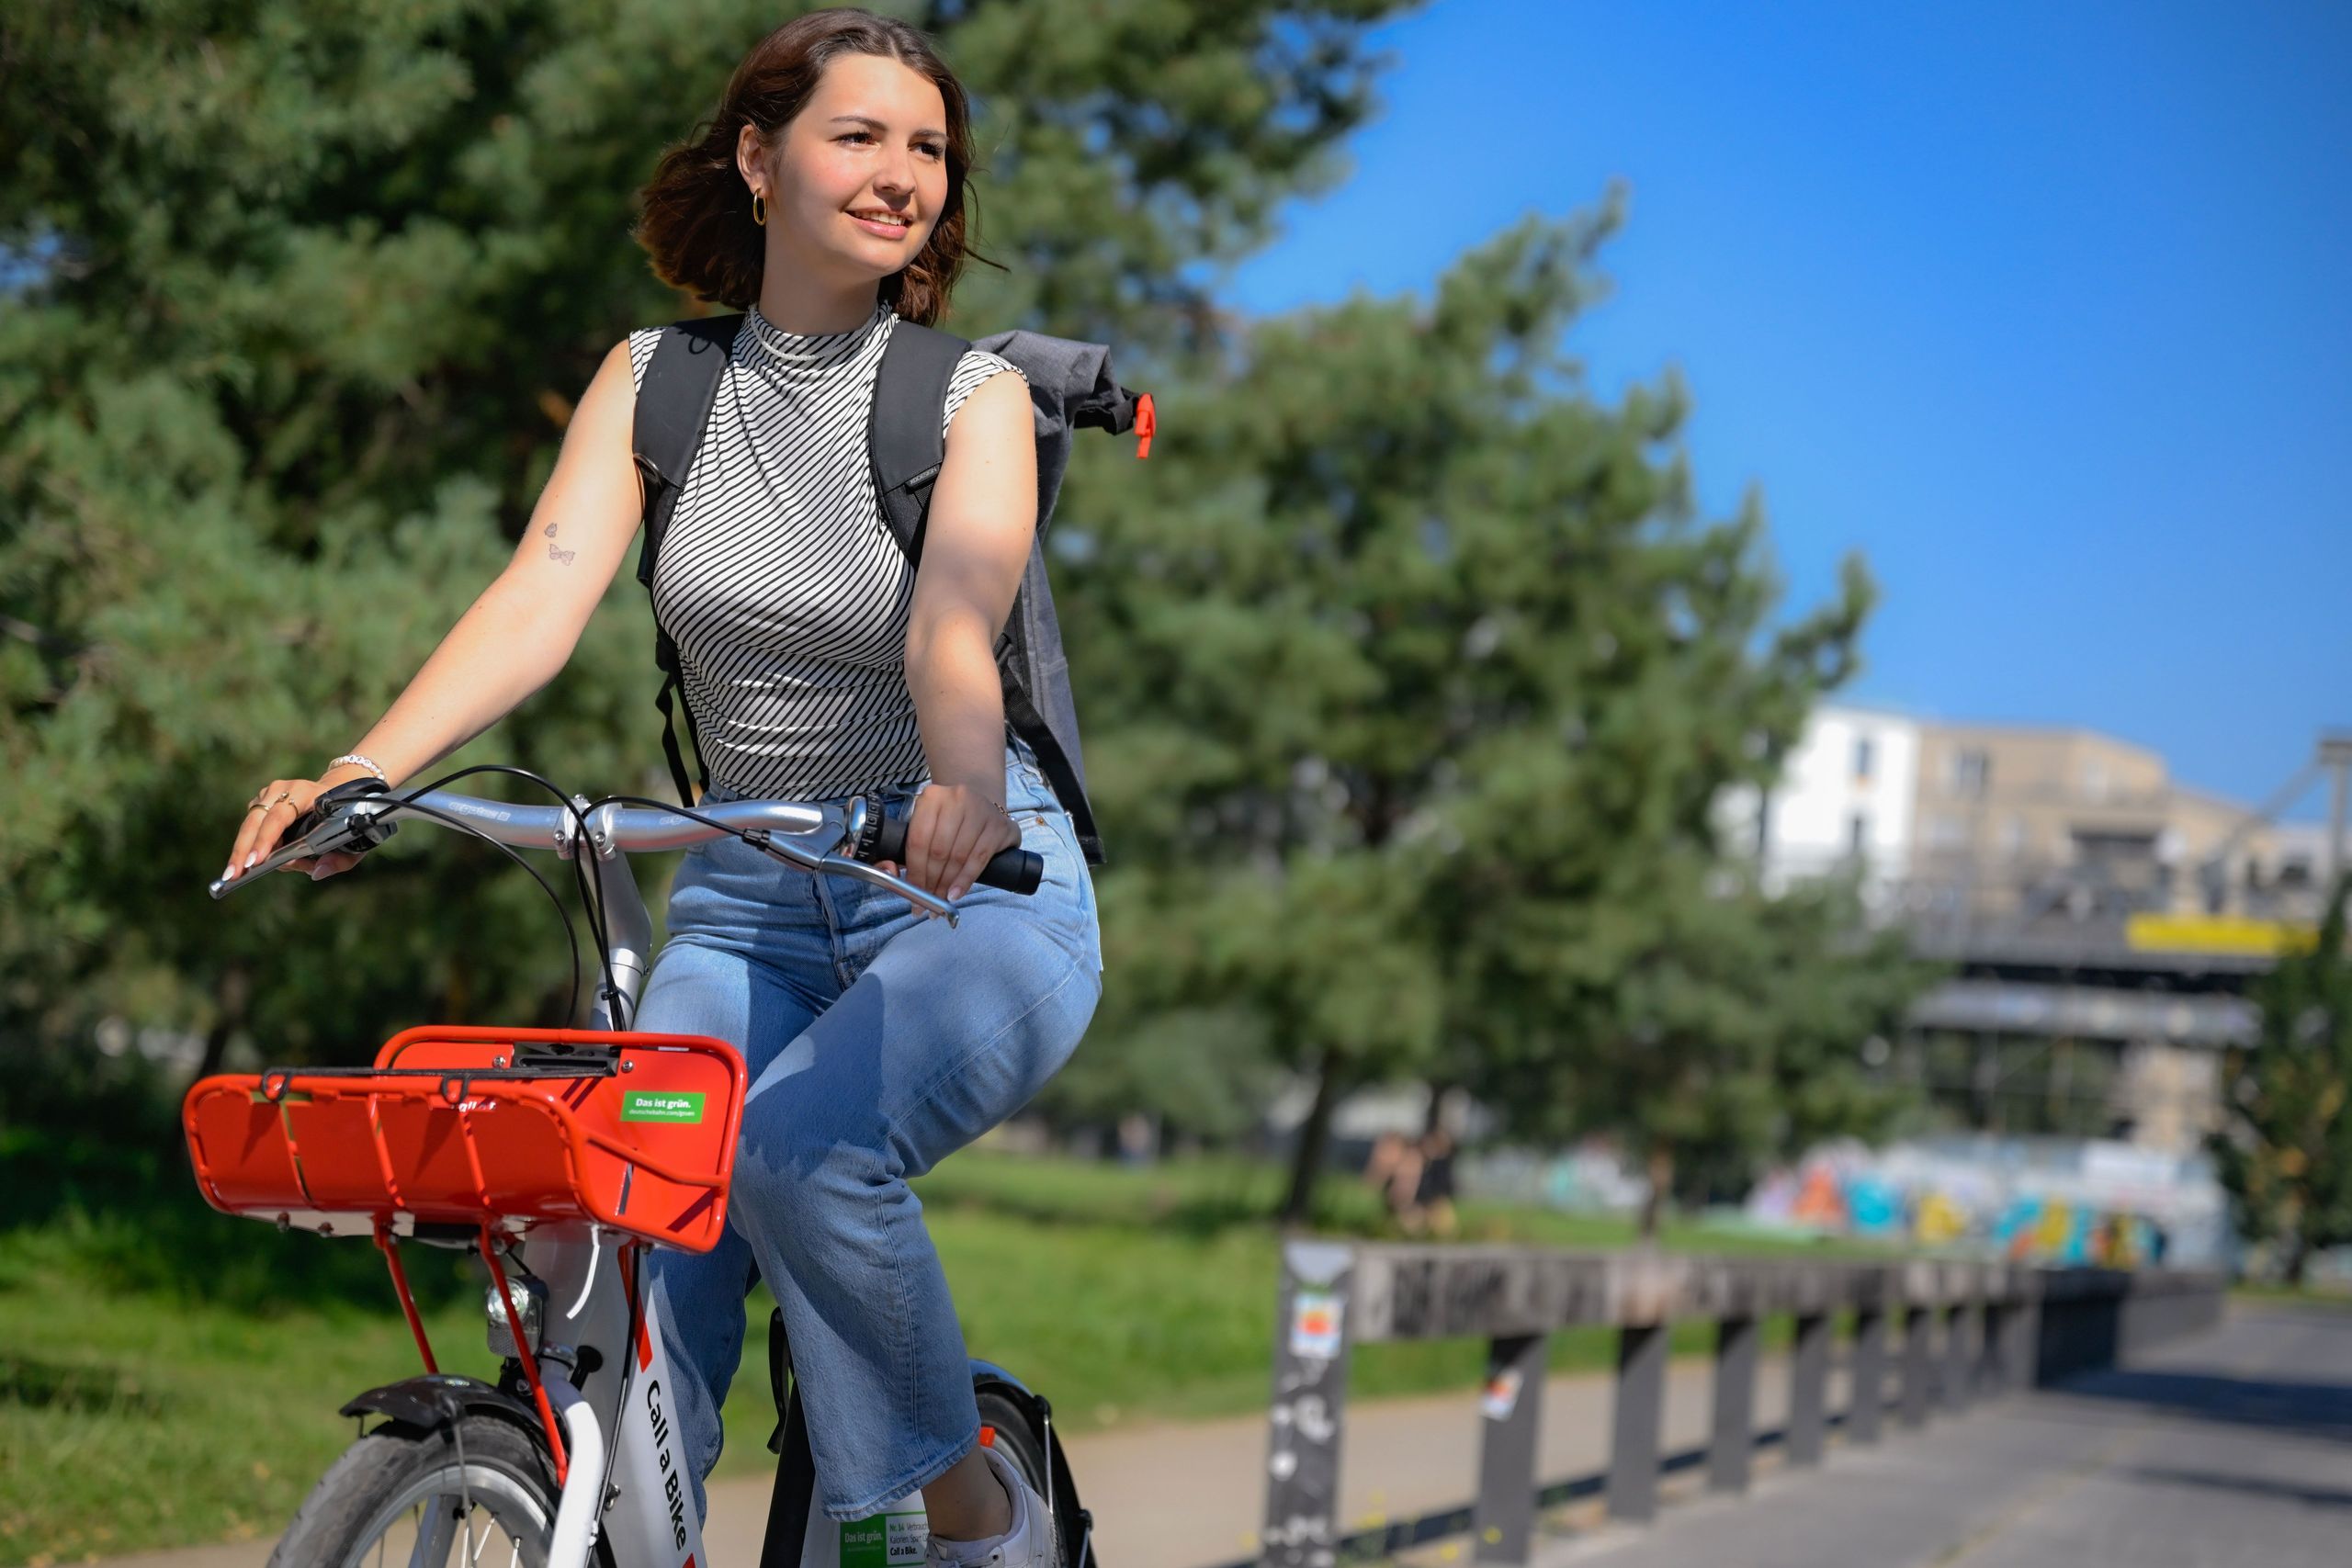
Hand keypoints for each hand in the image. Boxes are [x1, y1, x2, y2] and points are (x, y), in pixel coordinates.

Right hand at [221, 766, 375, 882]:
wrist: (341, 787)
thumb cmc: (347, 816)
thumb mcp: (354, 838)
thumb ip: (341, 859)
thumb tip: (317, 873)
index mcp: (306, 792)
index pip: (280, 816)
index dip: (267, 839)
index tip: (257, 861)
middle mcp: (283, 789)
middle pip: (256, 820)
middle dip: (244, 850)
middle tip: (233, 875)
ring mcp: (270, 794)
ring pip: (250, 824)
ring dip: (244, 850)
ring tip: (236, 875)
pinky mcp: (262, 801)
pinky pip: (252, 826)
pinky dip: (251, 845)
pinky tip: (252, 862)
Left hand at [875, 782, 1019, 911]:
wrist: (983, 805)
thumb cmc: (950, 821)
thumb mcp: (929, 824)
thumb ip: (912, 849)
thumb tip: (897, 879)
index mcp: (932, 797)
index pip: (918, 840)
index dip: (915, 871)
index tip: (913, 893)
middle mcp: (957, 798)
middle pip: (938, 850)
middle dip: (931, 881)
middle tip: (927, 901)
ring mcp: (981, 810)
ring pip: (958, 856)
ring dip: (947, 884)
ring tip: (941, 900)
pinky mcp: (999, 825)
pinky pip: (979, 859)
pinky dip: (966, 880)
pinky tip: (957, 893)